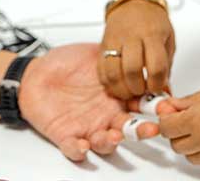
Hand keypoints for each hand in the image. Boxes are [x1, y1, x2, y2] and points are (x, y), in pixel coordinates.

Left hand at [19, 43, 160, 160]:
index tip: (165, 105)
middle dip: (143, 131)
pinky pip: (74, 148)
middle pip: (130, 128)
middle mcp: (105, 115)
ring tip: (115, 136)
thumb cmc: (63, 63)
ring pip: (106, 143)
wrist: (34, 74)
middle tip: (151, 129)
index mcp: (115, 96)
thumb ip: (115, 56)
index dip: (155, 106)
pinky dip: (78, 150)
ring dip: (112, 142)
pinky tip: (82, 145)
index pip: (141, 104)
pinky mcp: (66, 135)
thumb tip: (136, 49)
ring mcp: (88, 127)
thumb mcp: (94, 54)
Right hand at [98, 0, 175, 97]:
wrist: (134, 2)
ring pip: (112, 72)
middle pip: (131, 70)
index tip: (157, 87)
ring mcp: (115, 41)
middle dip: (137, 88)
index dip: (157, 83)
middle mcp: (131, 37)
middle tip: (141, 92)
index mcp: (152, 35)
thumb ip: (166, 65)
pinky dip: (108, 83)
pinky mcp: (102, 46)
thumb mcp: (168, 39)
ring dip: (121, 89)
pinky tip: (117, 85)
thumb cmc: (153, 21)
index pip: (156, 66)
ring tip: (129, 91)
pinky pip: (101, 69)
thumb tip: (164, 91)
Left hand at [158, 73, 199, 168]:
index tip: (168, 115)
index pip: (165, 128)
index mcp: (196, 120)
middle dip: (176, 133)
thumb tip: (170, 106)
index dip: (165, 120)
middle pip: (176, 145)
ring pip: (191, 157)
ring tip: (199, 130)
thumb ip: (186, 102)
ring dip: (190, 146)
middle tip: (183, 120)